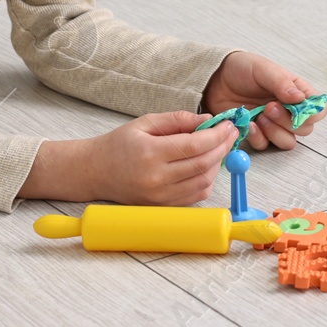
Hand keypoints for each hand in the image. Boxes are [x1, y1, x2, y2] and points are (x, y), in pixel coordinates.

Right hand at [85, 111, 237, 205]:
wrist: (96, 172)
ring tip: (219, 147)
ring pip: (203, 181)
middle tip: (231, 134)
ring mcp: (160, 196)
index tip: (228, 124)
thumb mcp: (145, 122)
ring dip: (217, 163)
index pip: (195, 145)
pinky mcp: (163, 207)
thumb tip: (208, 120)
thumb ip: (178, 119)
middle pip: (203, 164)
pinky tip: (206, 164)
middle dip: (223, 147)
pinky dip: (207, 179)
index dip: (217, 135)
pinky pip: (196, 195)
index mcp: (150, 153)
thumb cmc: (119, 144)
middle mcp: (156, 178)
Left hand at [201, 51, 322, 150]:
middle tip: (269, 107)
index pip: (318, 109)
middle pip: (305, 129)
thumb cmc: (242, 69)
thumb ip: (282, 83)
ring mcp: (274, 124)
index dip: (311, 113)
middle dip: (288, 122)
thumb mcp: (263, 69)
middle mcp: (289, 110)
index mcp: (296, 92)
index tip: (294, 107)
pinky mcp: (258, 133)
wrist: (215, 79)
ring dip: (275, 132)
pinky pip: (266, 145)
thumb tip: (299, 98)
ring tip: (260, 116)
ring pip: (288, 141)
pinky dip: (259, 137)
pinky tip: (249, 124)